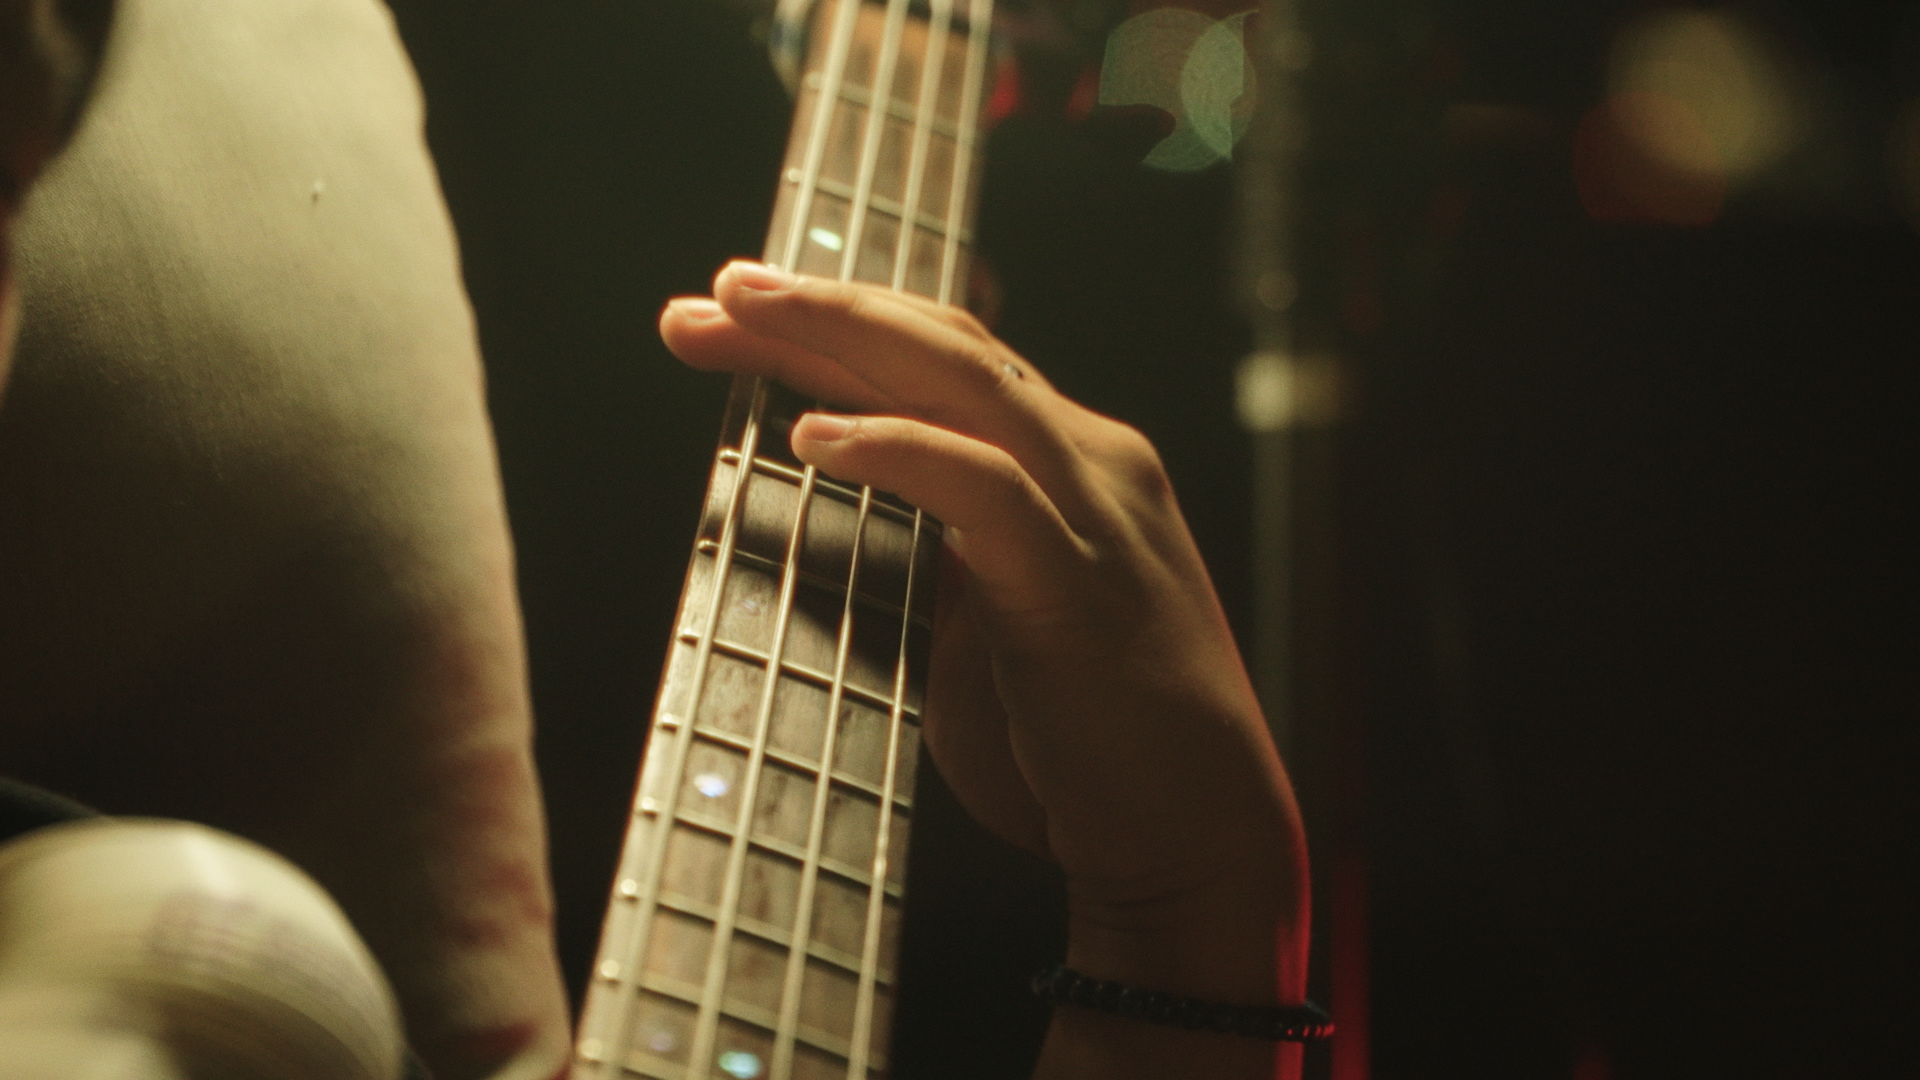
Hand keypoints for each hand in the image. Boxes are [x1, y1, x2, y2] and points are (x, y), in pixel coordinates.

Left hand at [661, 261, 1307, 1059]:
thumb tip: (842, 519)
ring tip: (740, 315)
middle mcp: (1090, 461)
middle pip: (945, 345)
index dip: (844, 323)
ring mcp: (1094, 510)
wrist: (1196, 837)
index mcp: (1071, 464)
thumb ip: (934, 556)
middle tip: (716, 288)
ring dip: (843, 339)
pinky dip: (894, 452)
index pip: (948, 359)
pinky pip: (982, 486)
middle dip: (823, 307)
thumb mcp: (989, 624)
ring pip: (964, 381)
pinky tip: (811, 438)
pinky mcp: (1077, 579)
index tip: (736, 307)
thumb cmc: (1088, 745)